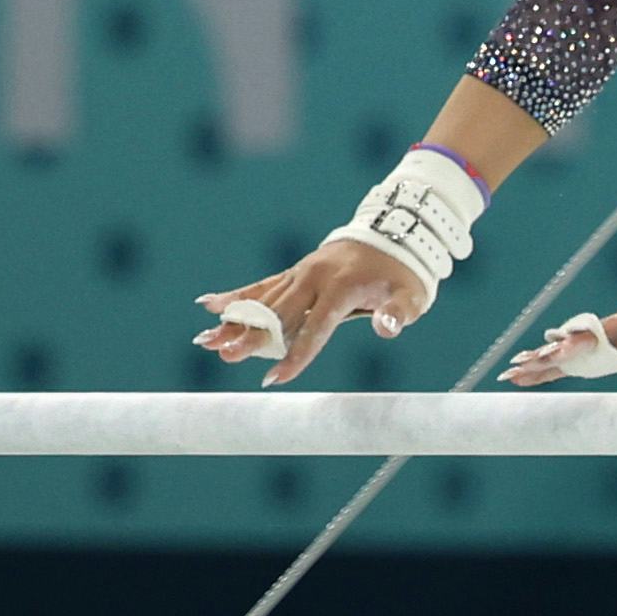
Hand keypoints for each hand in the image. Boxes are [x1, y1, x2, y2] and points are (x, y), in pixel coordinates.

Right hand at [192, 237, 430, 386]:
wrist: (394, 236)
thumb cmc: (402, 275)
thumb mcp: (410, 295)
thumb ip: (397, 313)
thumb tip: (387, 327)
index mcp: (343, 287)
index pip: (316, 327)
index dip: (297, 354)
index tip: (275, 379)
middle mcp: (316, 278)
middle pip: (280, 313)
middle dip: (253, 337)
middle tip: (226, 357)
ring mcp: (302, 272)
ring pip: (264, 300)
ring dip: (235, 321)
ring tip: (205, 341)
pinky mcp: (295, 272)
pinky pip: (263, 285)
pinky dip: (237, 296)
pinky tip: (207, 305)